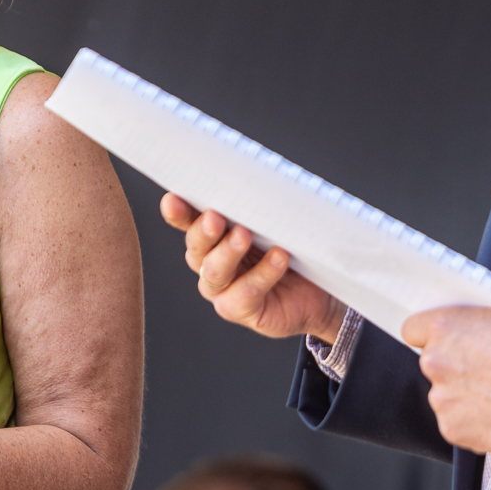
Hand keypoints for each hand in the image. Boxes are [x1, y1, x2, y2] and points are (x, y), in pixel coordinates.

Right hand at [161, 194, 345, 342]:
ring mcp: (222, 290)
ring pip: (215, 271)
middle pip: (196, 247)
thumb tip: (260, 179)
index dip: (178, 211)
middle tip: (215, 217)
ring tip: (245, 235)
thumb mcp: (277, 223)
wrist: (318, 294)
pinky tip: (279, 259)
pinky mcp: (241, 310)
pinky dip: (263, 274)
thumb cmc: (294, 251)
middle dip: (204, 231)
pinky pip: (246, 293)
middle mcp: (209, 262)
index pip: (189, 220)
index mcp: (212, 236)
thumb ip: (261, 207)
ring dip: (228, 251)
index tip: (172, 198)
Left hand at [401, 305, 490, 453]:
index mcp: (443, 327)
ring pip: (444, 394)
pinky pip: (455, 421)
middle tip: (484, 369)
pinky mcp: (452, 429)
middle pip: (431, 363)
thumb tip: (466, 324)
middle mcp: (435, 362)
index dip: (429, 335)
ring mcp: (442, 399)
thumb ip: (474, 320)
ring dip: (462, 394)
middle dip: (452, 365)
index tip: (442, 341)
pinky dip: (472, 420)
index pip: (412, 329)